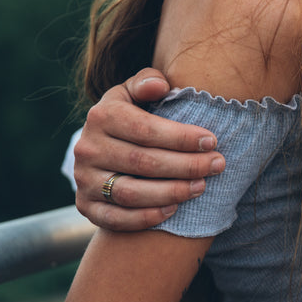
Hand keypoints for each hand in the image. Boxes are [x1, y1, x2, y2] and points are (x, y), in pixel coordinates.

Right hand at [74, 68, 225, 230]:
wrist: (98, 149)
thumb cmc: (128, 117)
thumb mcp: (131, 94)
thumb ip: (146, 82)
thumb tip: (160, 86)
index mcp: (100, 116)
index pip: (145, 130)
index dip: (181, 137)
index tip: (211, 141)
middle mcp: (88, 148)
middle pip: (142, 162)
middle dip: (185, 165)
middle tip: (217, 165)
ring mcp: (84, 180)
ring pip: (131, 193)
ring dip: (171, 192)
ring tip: (201, 187)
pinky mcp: (85, 206)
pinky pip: (116, 219)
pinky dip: (147, 217)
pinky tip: (174, 209)